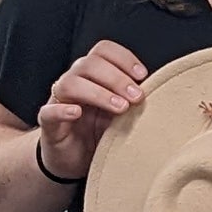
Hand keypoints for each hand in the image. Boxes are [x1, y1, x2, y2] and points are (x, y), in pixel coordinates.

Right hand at [35, 40, 149, 184]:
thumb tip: (163, 92)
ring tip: (119, 108)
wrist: (75, 160)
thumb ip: (133, 100)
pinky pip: (48, 111)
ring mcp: (59, 101)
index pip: (103, 51)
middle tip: (136, 97)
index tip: (142, 75)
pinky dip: (62, 109)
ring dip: (98, 92)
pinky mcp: (49, 124)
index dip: (123, 58)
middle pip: (89, 64)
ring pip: (71, 83)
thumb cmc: (100, 132)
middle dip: (116, 78)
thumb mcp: (122, 114)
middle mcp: (74, 82)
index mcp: (93, 75)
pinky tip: (77, 112)